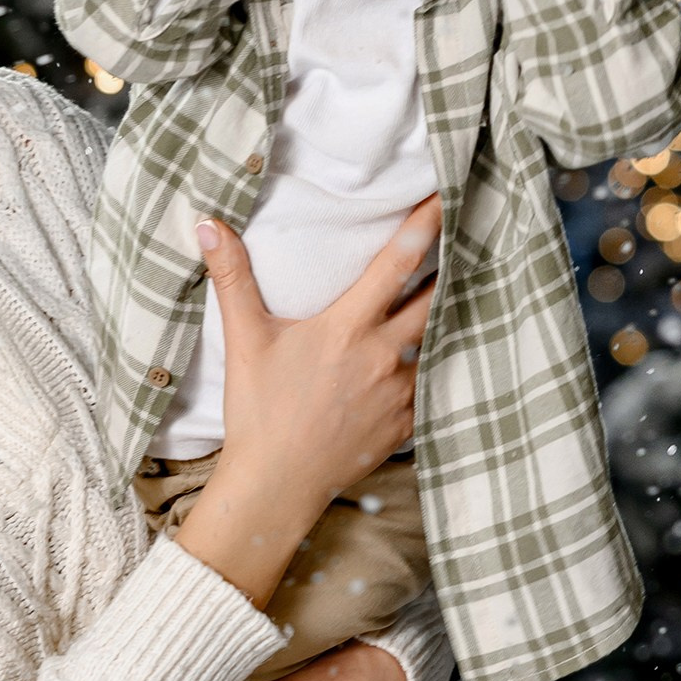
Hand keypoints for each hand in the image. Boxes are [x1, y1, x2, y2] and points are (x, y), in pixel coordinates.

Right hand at [170, 198, 440, 609]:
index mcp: (347, 328)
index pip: (397, 263)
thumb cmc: (258, 411)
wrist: (275, 485)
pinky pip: (436, 384)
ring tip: (468, 289)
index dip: (426, 224)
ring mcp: (400, 392)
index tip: (449, 195)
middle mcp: (383, 355)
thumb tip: (207, 224)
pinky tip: (452, 350)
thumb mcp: (244, 340)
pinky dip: (443, 363)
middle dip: (455, 264)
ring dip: (450, 315)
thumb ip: (232, 278)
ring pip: (442, 340)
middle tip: (473, 236)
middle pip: (437, 297)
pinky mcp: (407, 423)